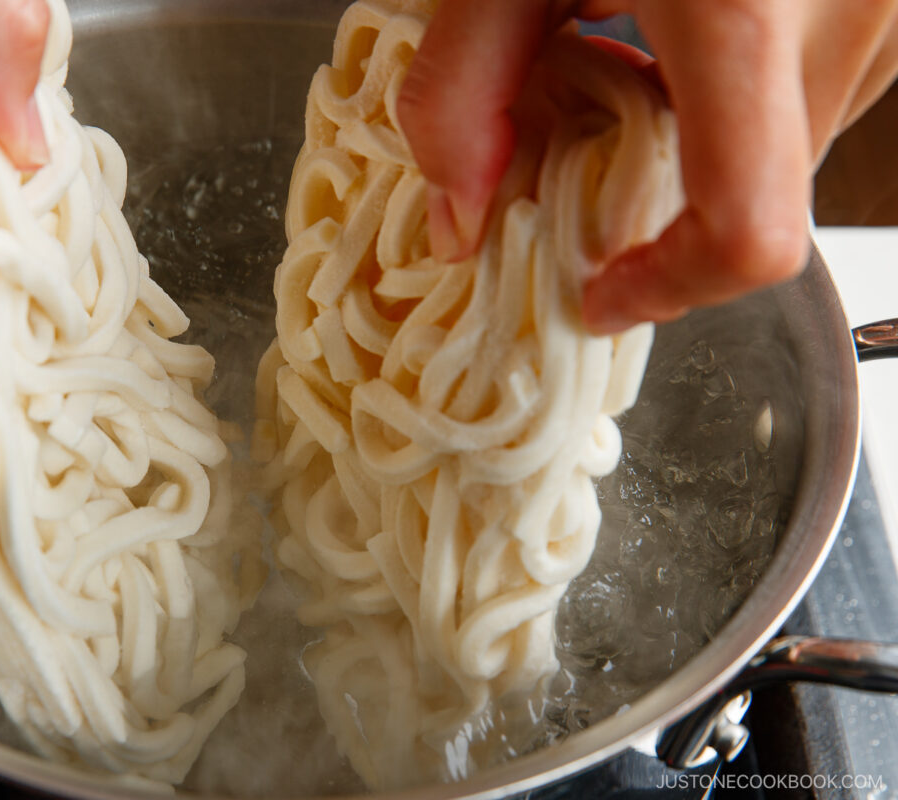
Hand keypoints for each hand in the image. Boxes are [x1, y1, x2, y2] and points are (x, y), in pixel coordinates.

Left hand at [397, 0, 897, 332]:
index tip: (595, 288)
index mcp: (747, 17)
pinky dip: (739, 91)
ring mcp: (890, 10)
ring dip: (697, 142)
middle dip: (655, 209)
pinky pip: (814, 84)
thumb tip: (458, 223)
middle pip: (751, 197)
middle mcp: (847, 20)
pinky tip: (688, 19)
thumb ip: (460, 92)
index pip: (748, 233)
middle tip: (576, 153)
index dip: (667, 291)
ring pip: (785, 146)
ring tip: (627, 59)